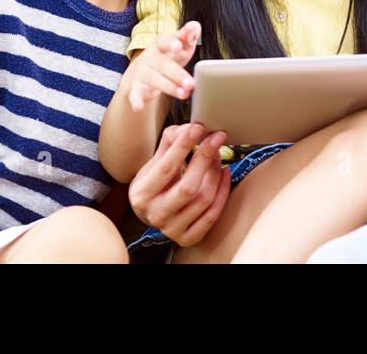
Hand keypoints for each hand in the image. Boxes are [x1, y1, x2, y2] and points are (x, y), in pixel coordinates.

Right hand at [123, 21, 201, 111]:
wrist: (140, 74)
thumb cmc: (166, 57)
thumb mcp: (178, 46)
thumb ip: (187, 37)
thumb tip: (195, 26)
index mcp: (160, 44)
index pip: (163, 40)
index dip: (170, 42)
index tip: (178, 46)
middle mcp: (149, 57)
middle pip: (162, 64)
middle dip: (177, 74)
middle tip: (191, 83)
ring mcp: (141, 72)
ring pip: (153, 79)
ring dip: (168, 87)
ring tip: (184, 94)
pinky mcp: (135, 88)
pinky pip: (134, 94)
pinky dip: (135, 100)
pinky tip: (138, 107)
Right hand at [128, 123, 230, 246]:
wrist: (150, 213)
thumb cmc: (153, 183)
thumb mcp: (153, 163)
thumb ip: (169, 143)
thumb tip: (189, 128)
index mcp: (142, 195)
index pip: (166, 168)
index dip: (183, 146)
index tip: (198, 128)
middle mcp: (156, 215)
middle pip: (188, 186)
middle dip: (205, 158)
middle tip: (216, 138)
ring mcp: (172, 229)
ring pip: (203, 200)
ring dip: (215, 173)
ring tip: (217, 155)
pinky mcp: (188, 238)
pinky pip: (213, 214)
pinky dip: (223, 191)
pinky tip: (224, 173)